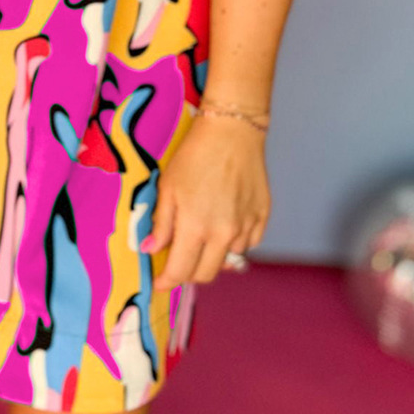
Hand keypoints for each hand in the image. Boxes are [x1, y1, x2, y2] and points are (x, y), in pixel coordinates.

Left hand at [140, 113, 270, 289]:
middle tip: (179, 258)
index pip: (181, 271)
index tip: (160, 282)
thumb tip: (151, 250)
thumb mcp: (168, 186)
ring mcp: (246, 227)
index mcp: (195, 226)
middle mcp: (223, 233)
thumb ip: (161, 223)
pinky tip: (225, 222)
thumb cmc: (194, 156)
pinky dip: (234, 242)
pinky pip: (247, 244)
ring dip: (213, 254)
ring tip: (203, 232)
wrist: (231, 132)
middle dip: (189, 272)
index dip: (167, 281)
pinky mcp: (262, 218)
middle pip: (206, 274)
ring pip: (227, 259)